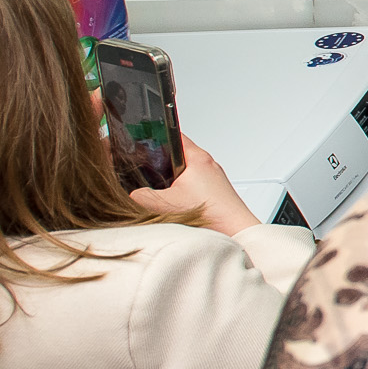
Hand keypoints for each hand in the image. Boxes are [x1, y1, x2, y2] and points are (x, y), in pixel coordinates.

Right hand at [131, 137, 261, 236]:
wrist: (239, 235)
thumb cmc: (214, 216)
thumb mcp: (165, 205)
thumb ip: (140, 197)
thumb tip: (129, 196)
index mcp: (197, 158)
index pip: (171, 134)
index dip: (151, 134)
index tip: (138, 138)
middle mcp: (207, 165)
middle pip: (174, 154)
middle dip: (156, 162)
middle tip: (142, 169)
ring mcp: (212, 179)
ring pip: (182, 172)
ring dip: (168, 180)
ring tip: (160, 191)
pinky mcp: (214, 193)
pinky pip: (191, 186)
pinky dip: (180, 193)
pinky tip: (175, 206)